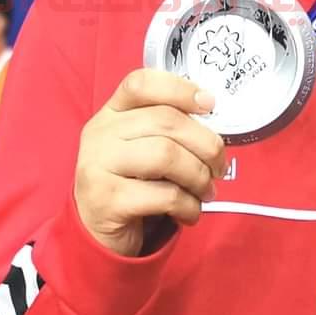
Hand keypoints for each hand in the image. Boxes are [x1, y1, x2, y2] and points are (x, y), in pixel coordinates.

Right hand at [74, 69, 226, 256]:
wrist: (96, 231)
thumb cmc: (131, 183)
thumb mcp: (141, 146)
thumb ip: (168, 127)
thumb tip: (213, 120)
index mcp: (112, 112)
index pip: (142, 83)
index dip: (180, 88)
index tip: (209, 104)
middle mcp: (100, 133)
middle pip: (166, 121)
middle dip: (206, 145)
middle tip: (219, 167)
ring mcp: (98, 165)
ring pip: (167, 155)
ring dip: (199, 176)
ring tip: (206, 192)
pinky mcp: (106, 200)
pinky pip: (164, 195)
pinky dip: (188, 205)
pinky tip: (189, 212)